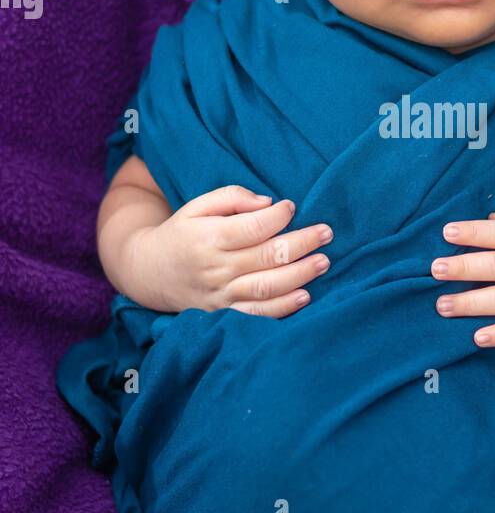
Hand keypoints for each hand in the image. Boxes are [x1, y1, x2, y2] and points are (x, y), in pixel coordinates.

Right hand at [126, 186, 332, 316]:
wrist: (149, 273)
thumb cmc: (182, 233)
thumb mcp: (197, 206)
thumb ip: (231, 197)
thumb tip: (268, 202)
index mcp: (207, 238)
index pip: (251, 228)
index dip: (277, 217)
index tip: (292, 206)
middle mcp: (215, 269)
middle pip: (267, 256)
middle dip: (302, 243)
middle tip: (326, 232)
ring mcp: (221, 295)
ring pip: (267, 287)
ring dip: (300, 275)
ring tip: (324, 261)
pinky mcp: (224, 314)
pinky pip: (258, 315)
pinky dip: (283, 308)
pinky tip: (305, 295)